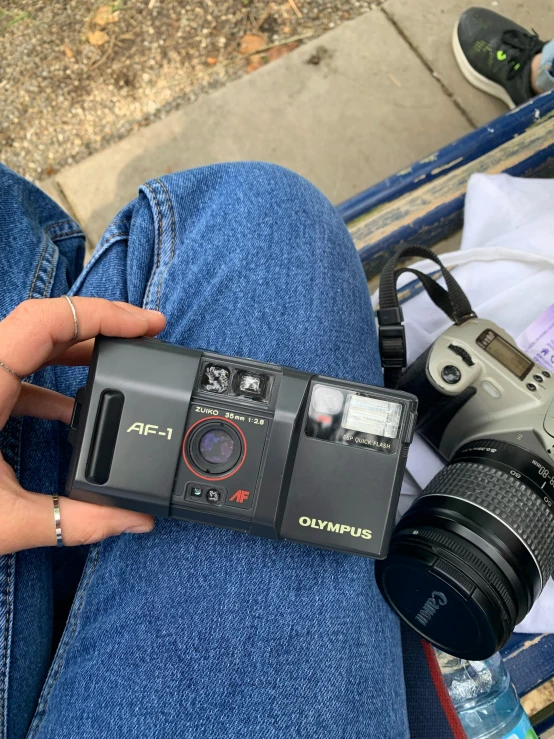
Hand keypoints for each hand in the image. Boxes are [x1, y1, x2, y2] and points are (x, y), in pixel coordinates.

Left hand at [0, 297, 165, 554]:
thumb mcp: (5, 521)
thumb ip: (76, 521)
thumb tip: (133, 521)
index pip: (47, 321)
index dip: (104, 314)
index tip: (147, 324)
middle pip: (46, 326)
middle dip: (102, 328)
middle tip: (147, 337)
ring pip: (31, 347)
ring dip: (78, 353)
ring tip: (122, 367)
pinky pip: (18, 375)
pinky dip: (53, 384)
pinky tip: (74, 412)